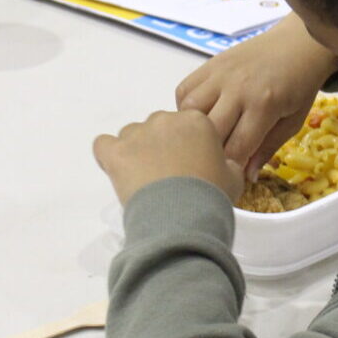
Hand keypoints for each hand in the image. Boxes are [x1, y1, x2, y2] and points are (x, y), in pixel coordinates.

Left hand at [93, 110, 244, 205]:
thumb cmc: (210, 196)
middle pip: (158, 126)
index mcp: (197, 121)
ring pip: (131, 134)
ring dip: (135, 150)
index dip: (186, 144)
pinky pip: (103, 144)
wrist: (183, 217)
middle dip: (160, 146)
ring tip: (143, 178)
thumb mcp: (234, 178)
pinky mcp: (116, 152)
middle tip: (166, 173)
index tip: (187, 162)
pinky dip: (108, 156)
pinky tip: (117, 170)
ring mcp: (138, 134)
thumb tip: (225, 166)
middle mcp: (167, 120)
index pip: (186, 123)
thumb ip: (227, 163)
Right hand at [176, 13, 337, 178]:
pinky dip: (185, 108)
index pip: (236, 148)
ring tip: (204, 138)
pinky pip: (184, 89)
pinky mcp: (210, 63)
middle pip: (208, 132)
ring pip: (188, 111)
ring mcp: (220, 74)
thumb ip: (267, 148)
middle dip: (209, 153)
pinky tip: (200, 116)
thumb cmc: (300, 85)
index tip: (228, 179)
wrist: (298, 43)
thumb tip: (245, 177)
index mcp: (263, 105)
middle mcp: (237, 88)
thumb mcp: (292, 121)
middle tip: (215, 162)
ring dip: (193, 130)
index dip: (229, 170)